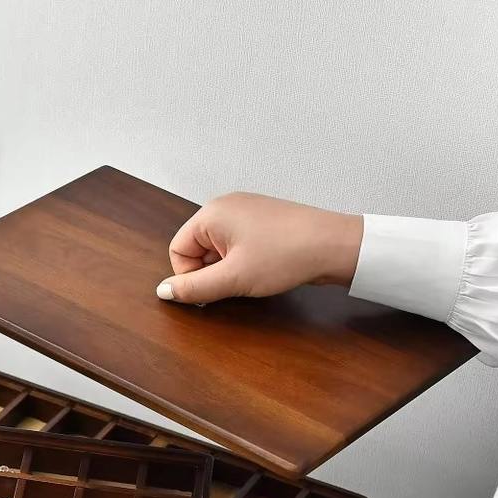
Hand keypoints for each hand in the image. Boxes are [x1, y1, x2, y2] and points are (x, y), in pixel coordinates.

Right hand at [156, 192, 362, 304]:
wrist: (334, 246)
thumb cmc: (286, 255)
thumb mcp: (232, 279)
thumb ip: (193, 288)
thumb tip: (162, 292)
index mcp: (211, 213)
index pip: (178, 250)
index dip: (190, 276)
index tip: (213, 289)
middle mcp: (225, 206)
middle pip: (196, 248)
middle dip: (211, 272)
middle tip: (236, 282)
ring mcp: (245, 211)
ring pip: (218, 249)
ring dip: (228, 268)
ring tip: (254, 274)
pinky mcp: (262, 220)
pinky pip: (237, 245)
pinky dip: (243, 261)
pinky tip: (263, 267)